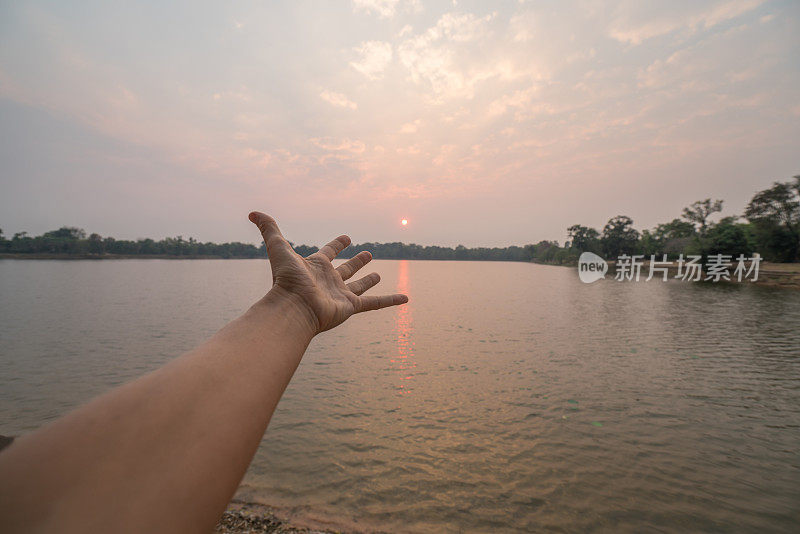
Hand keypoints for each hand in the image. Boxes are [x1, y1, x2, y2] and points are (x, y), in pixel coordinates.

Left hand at [249, 211, 407, 333]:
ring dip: (369, 280)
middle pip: (346, 269)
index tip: (346, 238)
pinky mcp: (351, 307)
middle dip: (356, 262)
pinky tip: (406, 299)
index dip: (337, 244)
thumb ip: (268, 229)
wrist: (293, 308)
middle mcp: (329, 281)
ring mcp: (341, 295)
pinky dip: (390, 301)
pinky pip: (375, 303)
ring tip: (379, 273)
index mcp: (316, 267)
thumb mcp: (278, 248)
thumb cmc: (285, 280)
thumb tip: (252, 212)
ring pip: (359, 286)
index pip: (329, 252)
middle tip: (367, 253)